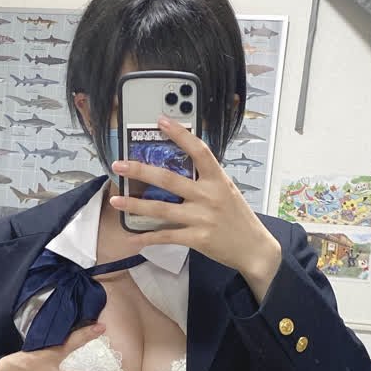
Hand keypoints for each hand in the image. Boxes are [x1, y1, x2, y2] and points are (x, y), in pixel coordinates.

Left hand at [109, 116, 280, 283]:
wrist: (255, 249)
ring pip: (161, 209)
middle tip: (119, 165)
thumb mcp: (228, 191)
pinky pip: (166, 237)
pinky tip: (133, 238)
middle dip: (140, 171)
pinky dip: (148, 238)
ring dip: (135, 205)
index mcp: (218, 180)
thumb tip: (182, 167)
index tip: (161, 121)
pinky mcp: (197, 238)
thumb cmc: (239, 218)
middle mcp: (209, 196)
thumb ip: (207, 180)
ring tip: (116, 201)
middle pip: (168, 180)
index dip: (180, 134)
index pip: (199, 151)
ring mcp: (202, 218)